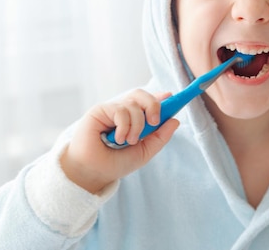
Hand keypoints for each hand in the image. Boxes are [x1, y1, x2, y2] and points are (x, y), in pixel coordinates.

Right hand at [60, 89, 179, 193]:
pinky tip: (117, 139)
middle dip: (153, 104)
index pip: (148, 101)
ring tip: (129, 141)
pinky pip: (120, 110)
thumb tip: (175, 120)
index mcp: (134, 119)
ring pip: (133, 103)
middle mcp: (123, 112)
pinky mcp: (100, 110)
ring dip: (137, 124)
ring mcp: (111, 110)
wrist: (93, 173)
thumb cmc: (115, 163)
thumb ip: (160, 137)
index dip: (161, 98)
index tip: (172, 97)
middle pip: (141, 95)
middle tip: (154, 121)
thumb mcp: (144, 152)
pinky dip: (124, 126)